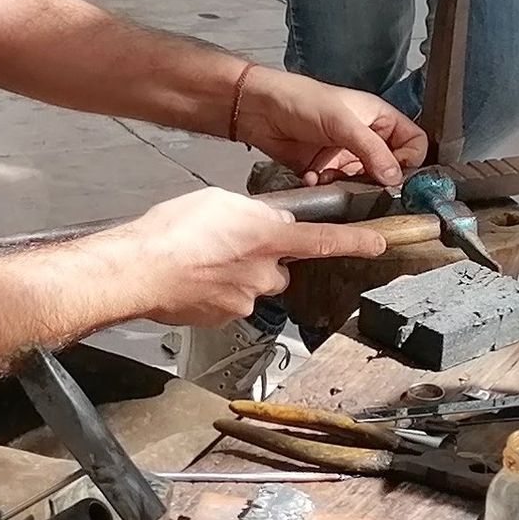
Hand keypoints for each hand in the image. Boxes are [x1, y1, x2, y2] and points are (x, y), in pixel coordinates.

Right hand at [119, 188, 389, 328]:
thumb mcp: (217, 201)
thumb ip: (252, 212)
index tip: (379, 244)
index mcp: (267, 237)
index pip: (323, 240)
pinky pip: (229, 302)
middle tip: (227, 245)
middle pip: (278, 268)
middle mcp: (264, 272)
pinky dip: (215, 292)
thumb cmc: (172, 231)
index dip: (355, 242)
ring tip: (200, 261)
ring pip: (252, 286)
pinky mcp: (224, 318)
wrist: (138, 271)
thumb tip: (268, 222)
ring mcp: (246, 300)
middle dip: (261, 260)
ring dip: (235, 275)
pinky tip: (191, 278)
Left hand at [233, 66, 423, 189]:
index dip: (410, 160)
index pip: (414, 144)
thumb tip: (396, 178)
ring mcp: (345, 155)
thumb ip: (372, 150)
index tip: (396, 174)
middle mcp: (366, 138)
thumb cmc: (301, 100)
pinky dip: (326, 185)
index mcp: (379, 119)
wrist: (259, 109)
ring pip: (363, 182)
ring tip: (332, 176)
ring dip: (349, 184)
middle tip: (365, 183)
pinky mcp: (325, 168)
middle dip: (377, 179)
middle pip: (391, 168)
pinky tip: (313, 175)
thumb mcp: (342, 122)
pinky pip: (337, 187)